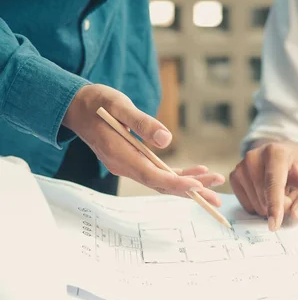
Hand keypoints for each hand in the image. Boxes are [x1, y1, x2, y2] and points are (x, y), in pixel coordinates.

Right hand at [62, 84, 224, 203]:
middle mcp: (125, 166)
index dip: (176, 183)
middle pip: (162, 185)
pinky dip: (178, 177)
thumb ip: (141, 122)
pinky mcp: (133, 162)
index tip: (198, 186)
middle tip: (217, 196)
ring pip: (162, 183)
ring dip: (189, 186)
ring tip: (215, 187)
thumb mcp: (119, 105)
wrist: (78, 107)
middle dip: (191, 191)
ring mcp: (129, 167)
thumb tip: (166, 140)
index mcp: (120, 155)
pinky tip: (197, 174)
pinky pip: (158, 175)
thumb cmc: (98, 102)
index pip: (152, 176)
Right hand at [230, 140, 297, 230]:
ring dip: (271, 206)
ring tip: (281, 190)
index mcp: (276, 152)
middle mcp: (254, 156)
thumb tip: (296, 214)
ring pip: (256, 204)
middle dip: (281, 206)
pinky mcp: (235, 177)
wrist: (288, 156)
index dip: (275, 206)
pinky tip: (268, 193)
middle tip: (292, 192)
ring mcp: (242, 166)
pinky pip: (247, 205)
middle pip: (265, 199)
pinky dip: (260, 206)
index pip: (273, 184)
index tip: (275, 225)